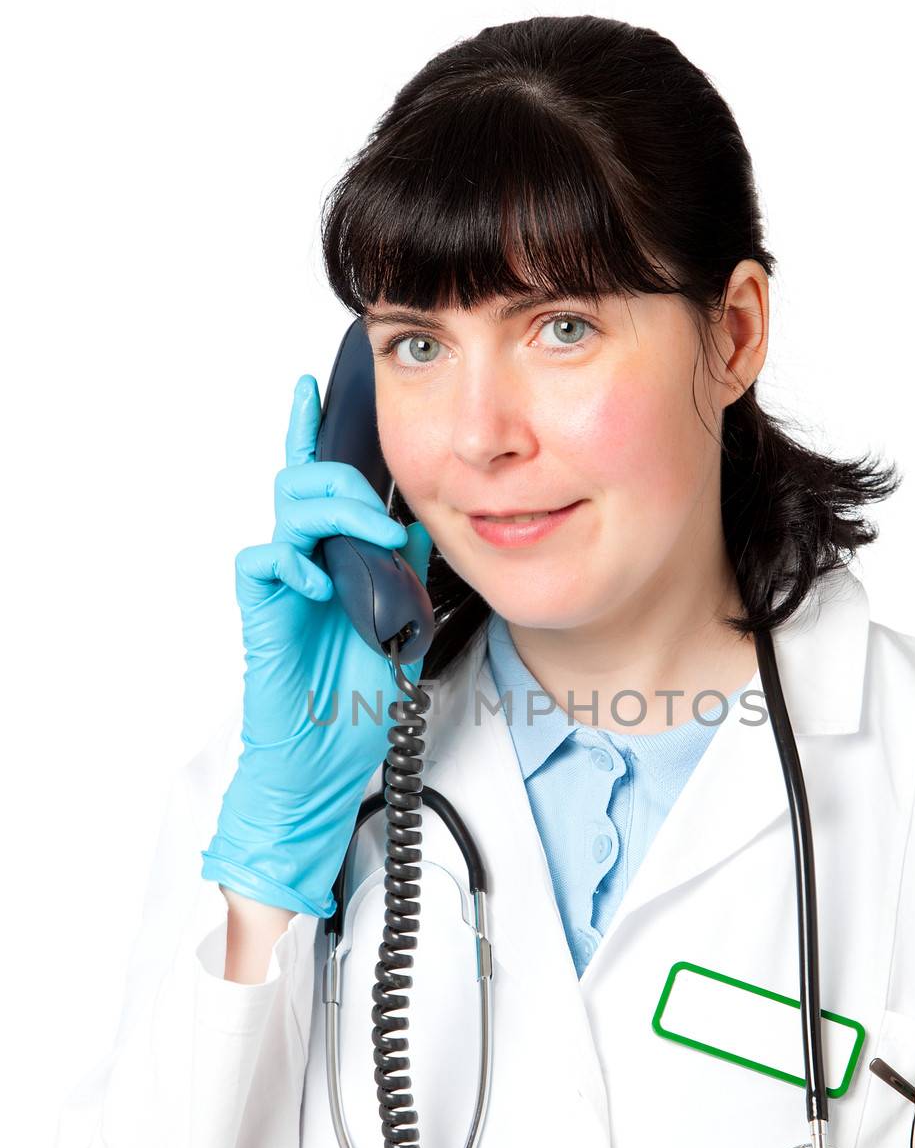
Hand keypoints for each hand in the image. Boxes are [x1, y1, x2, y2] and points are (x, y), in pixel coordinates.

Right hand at [201, 374, 432, 915]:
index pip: (322, 481)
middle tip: (382, 507)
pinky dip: (293, 561)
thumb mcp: (403, 620)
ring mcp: (282, 584)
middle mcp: (304, 560)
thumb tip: (418, 524)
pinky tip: (322, 583)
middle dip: (345, 477)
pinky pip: (262, 562)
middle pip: (304, 482)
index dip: (315, 432)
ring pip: (287, 509)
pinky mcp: (262, 612)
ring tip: (367, 534)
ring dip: (334, 509)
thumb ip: (404, 569)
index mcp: (334, 555)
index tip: (318, 388)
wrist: (326, 760)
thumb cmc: (357, 699)